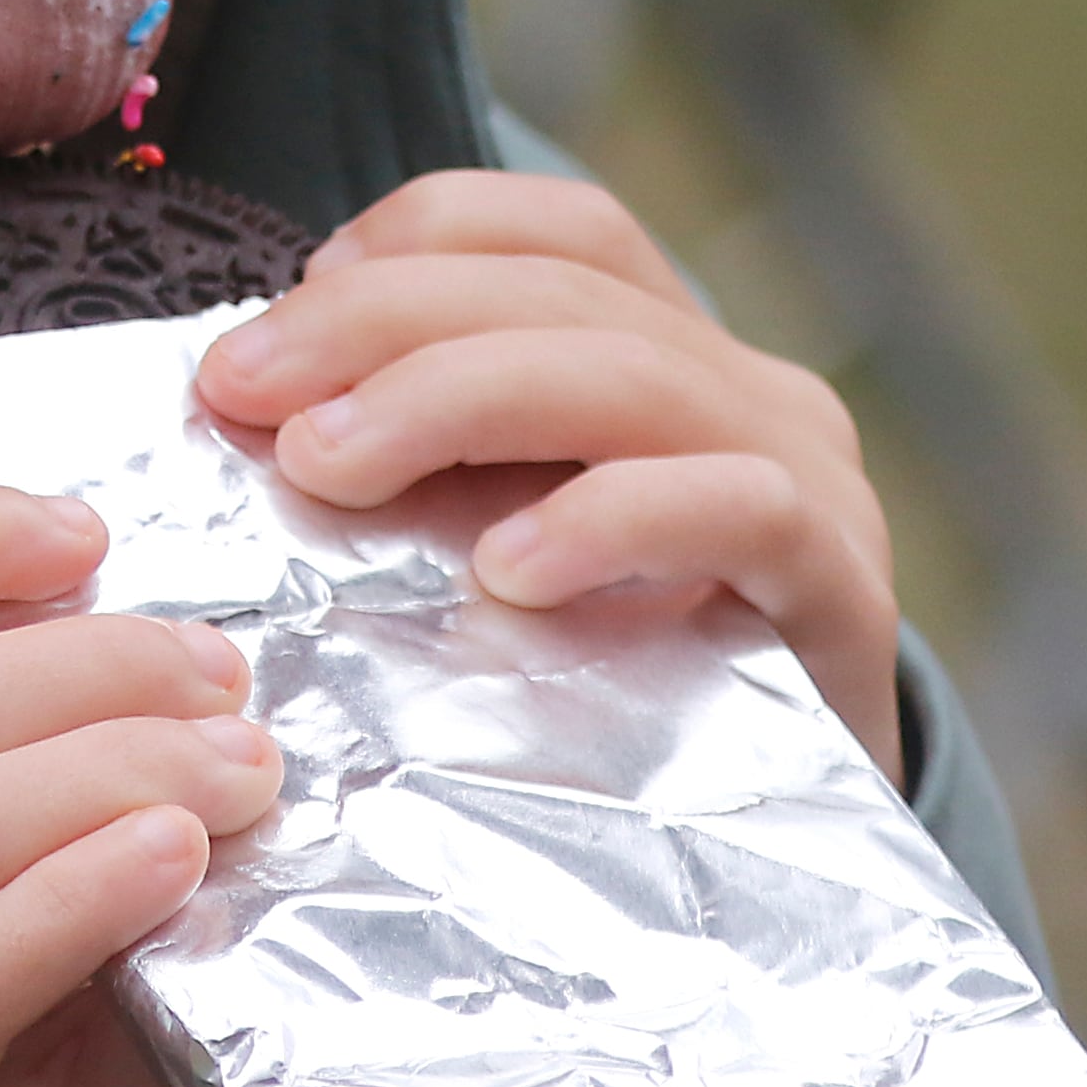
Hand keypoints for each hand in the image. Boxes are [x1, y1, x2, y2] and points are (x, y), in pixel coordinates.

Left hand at [195, 170, 901, 786]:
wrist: (792, 856)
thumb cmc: (618, 684)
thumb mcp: (507, 538)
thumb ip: (424, 461)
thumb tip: (250, 397)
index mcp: (666, 347)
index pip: (552, 231)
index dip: (415, 240)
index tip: (286, 310)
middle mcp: (745, 386)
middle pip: (560, 293)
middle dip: (380, 324)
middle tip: (244, 389)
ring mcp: (807, 474)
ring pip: (632, 375)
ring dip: (455, 400)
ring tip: (329, 464)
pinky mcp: (842, 586)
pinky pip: (739, 509)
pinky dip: (611, 518)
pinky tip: (506, 570)